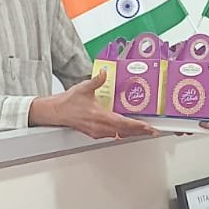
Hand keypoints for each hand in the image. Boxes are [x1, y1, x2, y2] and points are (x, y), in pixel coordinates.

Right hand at [31, 72, 156, 139]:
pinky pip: (112, 135)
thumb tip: (104, 73)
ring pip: (119, 135)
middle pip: (125, 132)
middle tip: (152, 131)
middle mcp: (100, 127)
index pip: (123, 123)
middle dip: (140, 131)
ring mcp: (97, 132)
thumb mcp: (84, 88)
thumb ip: (96, 80)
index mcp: (99, 116)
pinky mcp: (94, 133)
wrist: (55, 112)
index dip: (137, 126)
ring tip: (143, 131)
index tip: (148, 127)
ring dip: (131, 133)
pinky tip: (126, 130)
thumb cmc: (68, 102)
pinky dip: (122, 133)